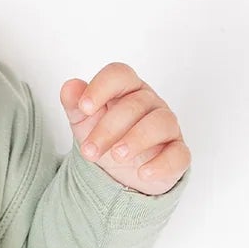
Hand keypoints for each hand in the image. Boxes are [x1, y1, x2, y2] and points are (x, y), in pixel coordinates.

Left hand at [60, 65, 190, 195]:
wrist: (123, 172)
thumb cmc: (108, 138)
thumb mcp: (85, 122)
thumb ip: (75, 105)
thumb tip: (70, 87)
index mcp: (127, 90)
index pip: (119, 74)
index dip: (101, 87)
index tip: (84, 108)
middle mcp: (150, 104)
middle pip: (135, 104)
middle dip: (109, 128)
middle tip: (90, 151)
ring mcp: (167, 127)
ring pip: (160, 123)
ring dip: (136, 139)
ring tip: (117, 156)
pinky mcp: (177, 153)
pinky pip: (178, 154)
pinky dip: (161, 165)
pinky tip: (143, 173)